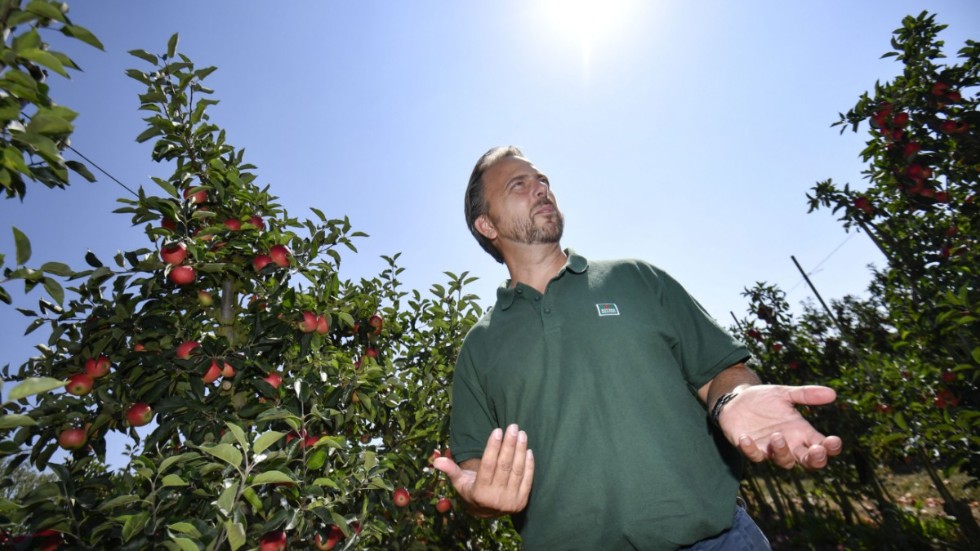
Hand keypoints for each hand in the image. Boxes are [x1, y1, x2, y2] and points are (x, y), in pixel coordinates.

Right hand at [432, 424, 533, 516]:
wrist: (487, 513)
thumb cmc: (471, 491)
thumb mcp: (460, 483)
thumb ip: (451, 470)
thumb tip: (436, 461)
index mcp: (479, 492)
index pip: (488, 465)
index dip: (493, 447)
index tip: (497, 430)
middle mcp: (495, 497)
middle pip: (504, 466)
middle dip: (509, 444)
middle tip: (513, 427)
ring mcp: (510, 500)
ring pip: (517, 471)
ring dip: (520, 451)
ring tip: (521, 434)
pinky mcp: (522, 502)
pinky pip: (527, 480)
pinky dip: (529, 465)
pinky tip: (528, 450)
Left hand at [718, 385, 842, 469]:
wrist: (735, 400)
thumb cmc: (763, 400)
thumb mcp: (783, 393)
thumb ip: (805, 394)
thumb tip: (833, 393)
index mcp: (801, 431)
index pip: (822, 445)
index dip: (831, 447)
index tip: (834, 440)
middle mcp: (790, 444)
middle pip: (808, 461)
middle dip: (815, 459)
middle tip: (817, 451)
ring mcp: (771, 449)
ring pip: (784, 461)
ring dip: (783, 451)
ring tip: (777, 436)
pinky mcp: (751, 449)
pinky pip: (754, 455)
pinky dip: (751, 449)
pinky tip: (746, 438)